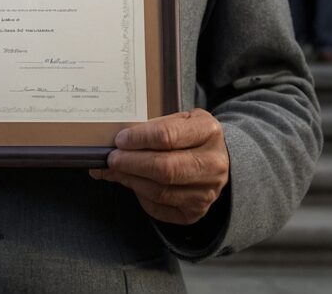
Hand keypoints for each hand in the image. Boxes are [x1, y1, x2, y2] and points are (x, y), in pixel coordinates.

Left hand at [88, 108, 228, 225]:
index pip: (167, 136)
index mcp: (209, 131)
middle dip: (131, 163)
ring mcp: (207, 192)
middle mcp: (213, 164)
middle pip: (164, 168)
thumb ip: (155, 127)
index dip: (139, 139)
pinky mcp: (196, 212)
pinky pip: (161, 210)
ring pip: (160, 191)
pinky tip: (134, 184)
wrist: (219, 158)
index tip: (120, 140)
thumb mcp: (180, 118)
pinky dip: (142, 198)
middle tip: (112, 159)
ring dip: (132, 180)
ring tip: (116, 171)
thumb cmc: (192, 134)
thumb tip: (120, 141)